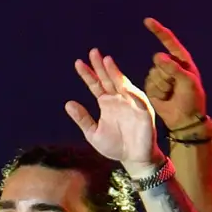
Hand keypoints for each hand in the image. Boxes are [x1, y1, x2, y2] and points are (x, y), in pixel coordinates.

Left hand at [65, 50, 161, 170]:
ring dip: (116, 73)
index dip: (87, 74)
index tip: (78, 63)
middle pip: (108, 79)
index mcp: (106, 102)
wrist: (134, 160)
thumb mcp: (93, 133)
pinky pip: (138, 99)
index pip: (95, 84)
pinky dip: (131, 91)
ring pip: (123, 84)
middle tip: (93, 52)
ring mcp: (131, 103)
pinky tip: (124, 84)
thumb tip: (68, 103)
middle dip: (101, 66)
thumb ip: (82, 118)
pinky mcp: (143, 111)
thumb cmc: (115, 146)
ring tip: (107, 61)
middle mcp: (118, 99)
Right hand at [141, 18, 205, 131]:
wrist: (185, 119)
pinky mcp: (152, 86)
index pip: (169, 41)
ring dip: (162, 85)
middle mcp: (170, 65)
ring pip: (153, 73)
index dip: (158, 31)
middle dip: (166, 75)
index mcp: (181, 60)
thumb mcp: (188, 82)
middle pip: (159, 61)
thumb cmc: (192, 100)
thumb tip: (157, 56)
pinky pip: (149, 83)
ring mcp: (160, 76)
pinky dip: (157, 92)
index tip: (147, 21)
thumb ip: (174, 68)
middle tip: (176, 87)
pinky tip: (165, 98)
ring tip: (172, 94)